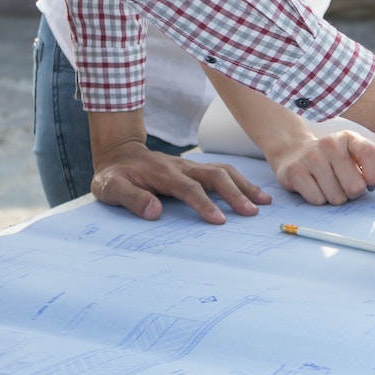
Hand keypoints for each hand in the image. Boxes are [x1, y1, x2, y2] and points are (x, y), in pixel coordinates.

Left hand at [91, 144, 268, 223]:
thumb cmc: (114, 175)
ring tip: (263, 202)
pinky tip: (252, 193)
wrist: (118, 154)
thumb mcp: (111, 188)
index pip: (189, 189)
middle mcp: (182, 167)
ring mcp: (190, 166)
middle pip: (215, 176)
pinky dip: (240, 181)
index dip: (205, 204)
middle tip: (252, 212)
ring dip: (244, 185)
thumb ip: (131, 199)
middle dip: (236, 193)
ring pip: (223, 171)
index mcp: (163, 173)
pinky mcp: (195, 169)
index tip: (220, 220)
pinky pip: (222, 172)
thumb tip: (156, 212)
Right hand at [269, 129, 374, 205]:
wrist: (295, 153)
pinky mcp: (295, 171)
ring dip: (334, 197)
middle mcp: (329, 143)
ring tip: (328, 184)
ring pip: (336, 197)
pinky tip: (314, 186)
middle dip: (351, 193)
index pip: (370, 154)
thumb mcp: (353, 155)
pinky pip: (317, 199)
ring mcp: (311, 156)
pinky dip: (318, 199)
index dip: (373, 176)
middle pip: (354, 186)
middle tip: (344, 185)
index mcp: (349, 138)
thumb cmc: (332, 160)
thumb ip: (373, 163)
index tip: (368, 182)